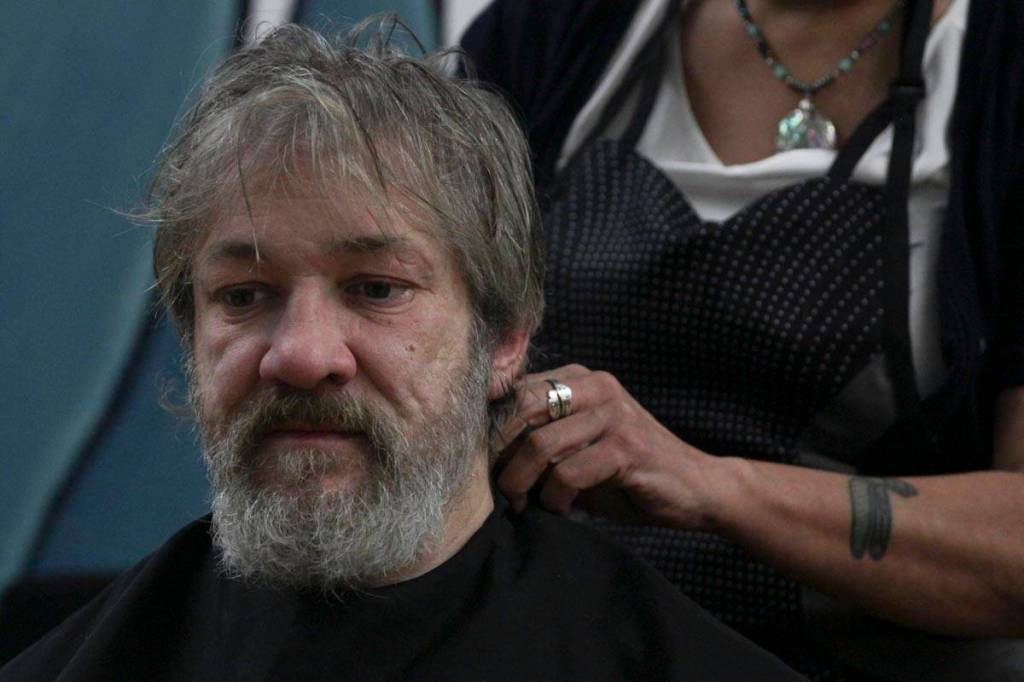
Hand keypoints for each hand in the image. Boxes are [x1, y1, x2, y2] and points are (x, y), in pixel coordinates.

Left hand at [497, 364, 721, 528]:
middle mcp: (596, 387)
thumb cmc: (627, 471)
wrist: (695, 488)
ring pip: (541, 444)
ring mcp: (613, 414)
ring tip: (522, 502)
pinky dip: (556, 497)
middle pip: (522, 408)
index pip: (516, 390)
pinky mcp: (626, 447)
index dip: (491, 426)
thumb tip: (482, 450)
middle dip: (499, 452)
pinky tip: (561, 508)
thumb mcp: (580, 444)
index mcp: (580, 379)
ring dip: (522, 482)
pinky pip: (569, 473)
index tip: (481, 461)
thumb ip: (543, 435)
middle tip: (496, 485)